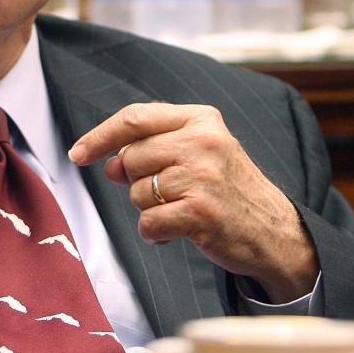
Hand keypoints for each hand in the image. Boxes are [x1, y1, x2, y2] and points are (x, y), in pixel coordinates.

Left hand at [68, 103, 318, 302]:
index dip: (100, 136)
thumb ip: (153, 148)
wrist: (275, 232)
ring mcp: (203, 177)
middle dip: (135, 181)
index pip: (134, 119)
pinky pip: (148, 223)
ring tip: (182, 210)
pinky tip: (178, 231)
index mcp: (201, 119)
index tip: (78, 154)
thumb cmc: (227, 190)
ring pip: (136, 193)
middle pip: (130, 158)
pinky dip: (156, 233)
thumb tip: (108, 162)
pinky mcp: (201, 212)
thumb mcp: (199, 152)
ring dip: (150, 210)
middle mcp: (203, 142)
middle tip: (165, 192)